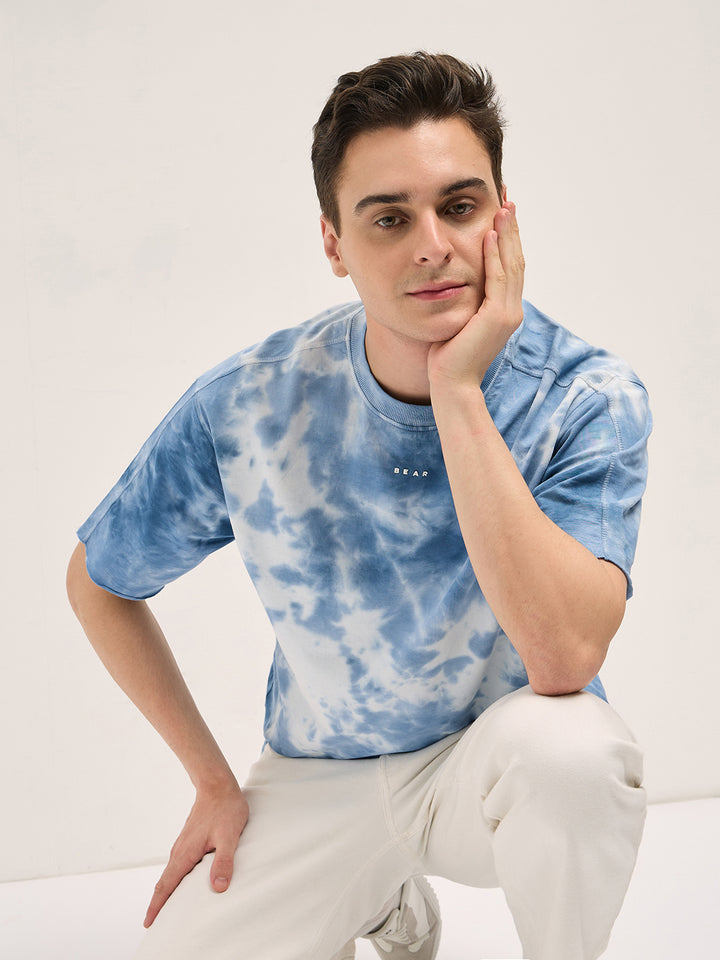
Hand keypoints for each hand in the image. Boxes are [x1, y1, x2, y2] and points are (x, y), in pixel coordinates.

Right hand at [143, 779, 248, 927]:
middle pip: (164, 883)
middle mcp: (180, 851)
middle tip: (154, 924)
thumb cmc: (225, 809)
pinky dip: (175, 879)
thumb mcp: (229, 836)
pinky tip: (182, 883)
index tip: (148, 923)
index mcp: (186, 853)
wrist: (217, 785)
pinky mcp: (189, 840)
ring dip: (166, 891)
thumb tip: (218, 887)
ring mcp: (183, 844)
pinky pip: (178, 865)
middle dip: (158, 904)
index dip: (157, 906)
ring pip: (171, 873)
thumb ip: (224, 861)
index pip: (167, 885)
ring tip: (167, 909)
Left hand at [428, 200, 524, 390]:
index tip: (502, 210)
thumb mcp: (457, 320)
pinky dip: (495, 255)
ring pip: (511, 264)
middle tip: (508, 196)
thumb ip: (463, 300)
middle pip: (516, 258)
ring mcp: (508, 313)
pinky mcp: (498, 317)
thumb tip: (451, 280)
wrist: (452, 384)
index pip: (509, 265)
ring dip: (507, 233)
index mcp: (504, 310)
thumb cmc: (447, 357)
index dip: (507, 237)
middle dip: (512, 226)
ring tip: (503, 206)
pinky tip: (490, 234)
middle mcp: (511, 309)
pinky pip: (498, 278)